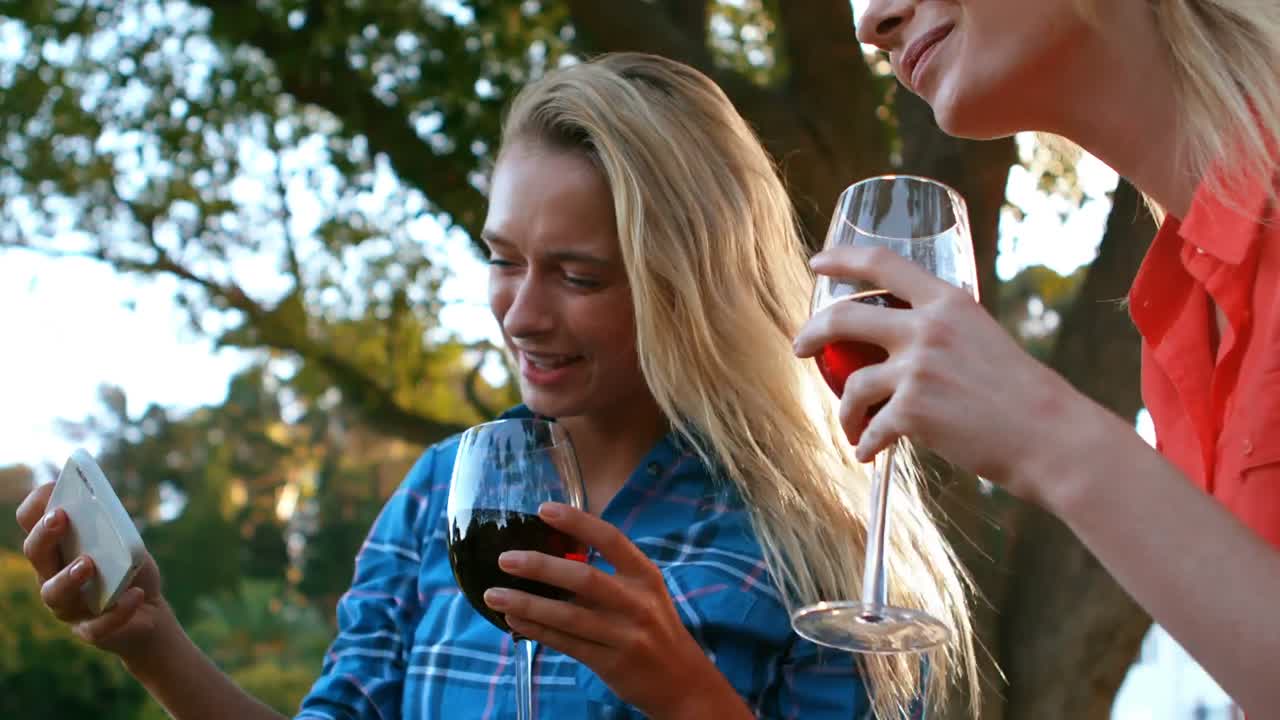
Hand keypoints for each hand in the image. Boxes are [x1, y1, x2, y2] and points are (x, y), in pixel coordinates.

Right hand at [17, 482, 171, 660]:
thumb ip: (110, 524)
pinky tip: (134, 595)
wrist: (149, 611)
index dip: (36, 505)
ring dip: (68, 576)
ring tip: (88, 563)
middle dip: (45, 534)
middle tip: (60, 517)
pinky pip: (97, 625)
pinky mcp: (92, 631)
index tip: (52, 489)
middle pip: (35, 553)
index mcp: (56, 548)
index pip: (30, 522)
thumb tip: (102, 502)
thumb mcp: (122, 541)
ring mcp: (68, 606)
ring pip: (53, 593)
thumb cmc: (127, 569)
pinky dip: (117, 610)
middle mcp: (51, 576)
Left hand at [482, 502, 748, 719]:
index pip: (611, 539)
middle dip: (541, 567)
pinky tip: (514, 621)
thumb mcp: (645, 593)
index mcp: (645, 576)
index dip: (577, 522)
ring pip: (568, 616)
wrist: (683, 682)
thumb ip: (610, 575)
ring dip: (527, 603)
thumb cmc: (655, 628)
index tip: (544, 509)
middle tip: (505, 559)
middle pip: (584, 578)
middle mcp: (637, 602)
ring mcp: (624, 635)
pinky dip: (537, 630)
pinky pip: (566, 642)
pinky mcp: (610, 662)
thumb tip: (554, 554)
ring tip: (494, 594)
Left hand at [794, 246, 1095, 501]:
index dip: (842, 259)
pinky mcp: (912, 411)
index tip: (816, 264)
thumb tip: (901, 340)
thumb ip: (941, 330)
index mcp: (948, 302)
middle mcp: (928, 328)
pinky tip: (869, 453)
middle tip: (800, 348)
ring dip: (846, 411)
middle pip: (844, 317)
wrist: (1050, 437)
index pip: (883, 263)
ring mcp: (917, 369)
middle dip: (811, 333)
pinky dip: (866, 445)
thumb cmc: (1020, 393)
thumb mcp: (982, 337)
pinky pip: (871, 429)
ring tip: (852, 427)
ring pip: (852, 385)